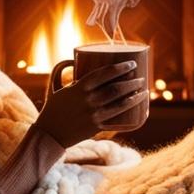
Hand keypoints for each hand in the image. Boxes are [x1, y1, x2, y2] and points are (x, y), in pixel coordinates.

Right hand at [32, 61, 147, 148]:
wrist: (50, 134)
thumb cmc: (52, 108)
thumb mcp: (54, 86)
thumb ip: (60, 70)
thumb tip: (72, 59)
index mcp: (79, 88)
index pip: (104, 74)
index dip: (121, 67)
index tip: (132, 63)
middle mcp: (88, 100)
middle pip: (116, 88)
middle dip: (132, 81)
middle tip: (141, 77)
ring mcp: (94, 115)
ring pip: (120, 103)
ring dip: (135, 96)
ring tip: (144, 90)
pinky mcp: (97, 127)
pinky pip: (117, 119)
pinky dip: (129, 112)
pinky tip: (137, 108)